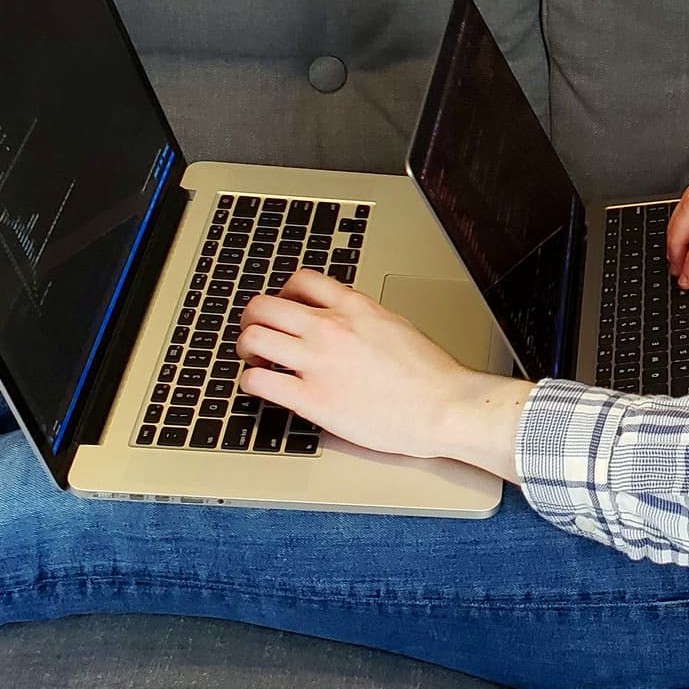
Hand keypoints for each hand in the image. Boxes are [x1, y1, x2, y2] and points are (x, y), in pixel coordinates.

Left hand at [235, 270, 530, 479]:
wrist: (442, 407)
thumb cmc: (428, 374)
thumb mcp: (395, 326)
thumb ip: (362, 318)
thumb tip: (343, 320)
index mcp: (354, 308)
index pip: (301, 281)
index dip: (283, 292)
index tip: (283, 306)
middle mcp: (330, 329)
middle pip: (265, 306)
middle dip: (253, 318)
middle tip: (257, 332)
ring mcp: (317, 363)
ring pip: (253, 338)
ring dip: (246, 348)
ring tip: (256, 359)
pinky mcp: (310, 399)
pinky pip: (258, 381)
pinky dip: (250, 381)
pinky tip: (261, 386)